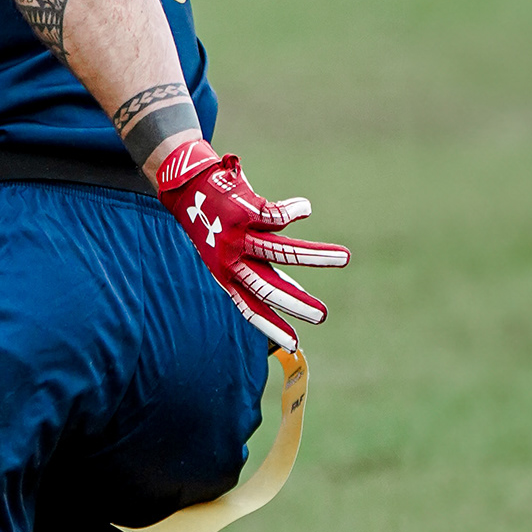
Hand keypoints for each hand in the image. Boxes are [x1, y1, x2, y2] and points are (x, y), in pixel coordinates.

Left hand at [154, 139, 348, 350]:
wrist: (186, 186)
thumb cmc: (214, 223)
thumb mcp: (231, 252)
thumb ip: (261, 270)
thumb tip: (296, 294)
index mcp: (225, 274)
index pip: (250, 306)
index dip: (272, 326)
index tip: (295, 345)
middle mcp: (230, 260)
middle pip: (266, 287)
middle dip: (296, 303)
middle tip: (323, 316)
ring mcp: (236, 236)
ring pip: (281, 250)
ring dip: (316, 254)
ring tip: (345, 257)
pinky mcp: (244, 211)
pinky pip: (278, 215)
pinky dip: (296, 210)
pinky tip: (305, 208)